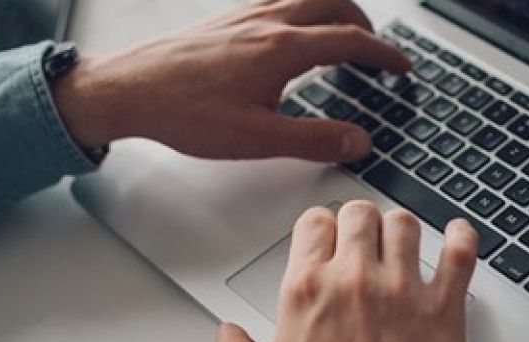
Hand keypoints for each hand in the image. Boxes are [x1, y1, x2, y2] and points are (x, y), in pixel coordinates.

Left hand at [51, 0, 410, 162]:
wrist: (127, 90)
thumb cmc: (183, 112)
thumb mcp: (257, 139)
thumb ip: (314, 140)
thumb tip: (357, 140)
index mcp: (282, 49)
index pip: (350, 41)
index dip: (384, 55)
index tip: (401, 68)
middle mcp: (267, 22)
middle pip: (333, 4)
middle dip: (364, 24)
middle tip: (376, 50)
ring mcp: (245, 16)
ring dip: (334, 10)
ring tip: (342, 35)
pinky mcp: (226, 20)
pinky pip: (278, 0)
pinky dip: (302, 10)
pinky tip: (292, 34)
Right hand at [210, 202, 478, 341]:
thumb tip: (227, 337)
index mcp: (307, 292)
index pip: (314, 224)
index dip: (321, 228)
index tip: (326, 238)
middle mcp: (354, 281)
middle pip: (360, 215)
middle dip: (360, 223)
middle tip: (363, 240)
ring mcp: (403, 292)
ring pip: (405, 225)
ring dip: (401, 230)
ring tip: (402, 243)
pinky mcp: (445, 310)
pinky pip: (460, 253)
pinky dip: (461, 238)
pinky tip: (456, 237)